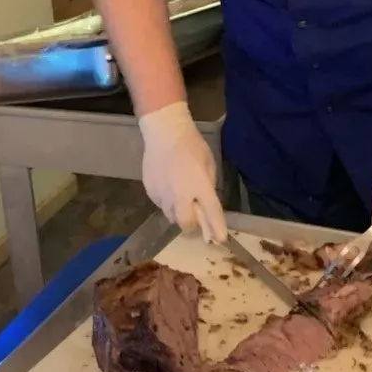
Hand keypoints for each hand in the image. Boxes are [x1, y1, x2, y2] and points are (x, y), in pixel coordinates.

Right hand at [138, 101, 226, 242]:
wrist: (164, 132)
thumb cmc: (191, 145)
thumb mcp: (208, 163)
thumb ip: (208, 185)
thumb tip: (206, 203)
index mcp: (200, 185)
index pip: (211, 212)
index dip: (217, 228)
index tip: (221, 239)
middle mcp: (180, 194)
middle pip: (185, 224)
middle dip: (192, 226)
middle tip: (194, 218)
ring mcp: (163, 194)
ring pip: (171, 216)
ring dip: (178, 213)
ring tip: (180, 197)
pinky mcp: (150, 191)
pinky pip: (161, 205)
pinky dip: (167, 201)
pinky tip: (168, 186)